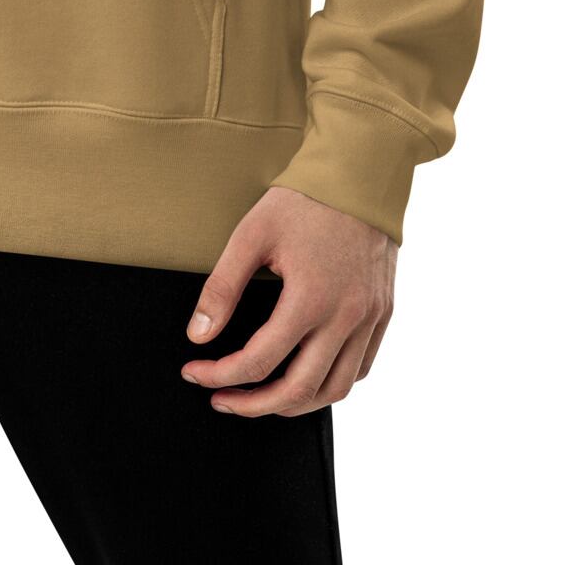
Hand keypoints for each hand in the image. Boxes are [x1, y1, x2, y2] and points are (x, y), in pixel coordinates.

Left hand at [179, 187, 395, 415]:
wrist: (359, 173)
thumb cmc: (303, 200)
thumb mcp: (251, 235)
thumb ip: (222, 288)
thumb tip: (199, 336)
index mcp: (310, 299)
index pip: (259, 361)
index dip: (221, 376)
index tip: (195, 374)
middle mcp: (346, 317)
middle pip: (299, 391)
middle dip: (254, 405)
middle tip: (222, 399)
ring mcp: (370, 318)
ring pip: (336, 389)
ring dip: (296, 404)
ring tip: (262, 398)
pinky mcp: (383, 313)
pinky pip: (361, 368)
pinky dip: (331, 383)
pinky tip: (307, 375)